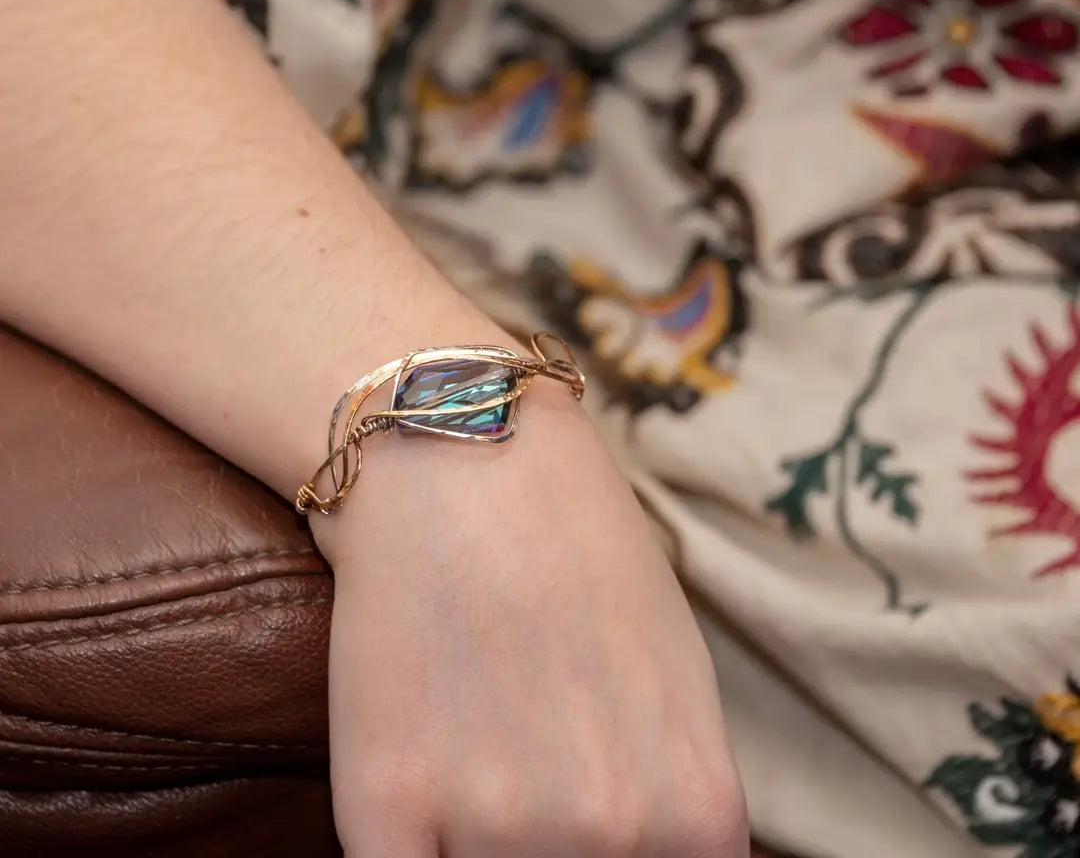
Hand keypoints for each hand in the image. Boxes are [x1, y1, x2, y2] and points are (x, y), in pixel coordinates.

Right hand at [313, 384, 747, 856]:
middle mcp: (608, 834)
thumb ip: (672, 795)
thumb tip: (644, 854)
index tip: (591, 825)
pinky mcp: (383, 805)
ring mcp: (493, 825)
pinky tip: (413, 792)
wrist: (466, 456)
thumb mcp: (678, 674)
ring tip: (471, 748)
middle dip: (554, 845)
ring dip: (476, 843)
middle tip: (525, 757)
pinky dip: (410, 850)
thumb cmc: (581, 547)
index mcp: (695, 808)